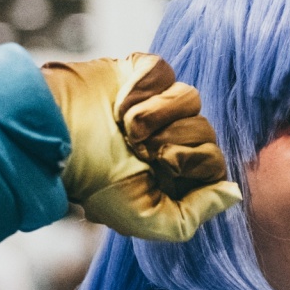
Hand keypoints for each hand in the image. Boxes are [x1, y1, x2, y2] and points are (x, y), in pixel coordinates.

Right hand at [42, 55, 241, 242]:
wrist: (57, 141)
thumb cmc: (95, 184)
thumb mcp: (146, 218)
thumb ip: (194, 214)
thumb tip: (233, 193)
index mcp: (176, 170)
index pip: (215, 163)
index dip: (192, 165)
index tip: (161, 171)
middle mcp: (172, 136)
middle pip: (207, 131)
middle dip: (172, 143)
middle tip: (137, 149)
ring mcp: (159, 102)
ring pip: (191, 98)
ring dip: (154, 117)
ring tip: (125, 129)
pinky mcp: (144, 72)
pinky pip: (167, 72)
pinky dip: (142, 90)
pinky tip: (119, 104)